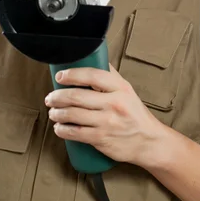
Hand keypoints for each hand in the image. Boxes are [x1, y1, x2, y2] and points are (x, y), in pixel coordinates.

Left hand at [45, 64, 165, 164]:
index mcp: (120, 88)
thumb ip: (110, 76)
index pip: (92, 75)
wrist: (149, 142)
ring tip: (53, 112)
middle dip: (57, 96)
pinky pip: (75, 133)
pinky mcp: (102, 139)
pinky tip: (59, 127)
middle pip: (77, 96)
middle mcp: (114, 104)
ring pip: (72, 114)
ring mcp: (107, 122)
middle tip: (50, 97)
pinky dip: (62, 130)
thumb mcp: (127, 91)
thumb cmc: (135, 114)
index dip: (72, 74)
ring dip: (56, 113)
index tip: (60, 76)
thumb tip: (93, 58)